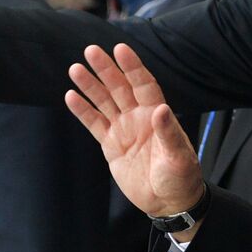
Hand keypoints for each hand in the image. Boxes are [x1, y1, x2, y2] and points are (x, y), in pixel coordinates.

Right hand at [64, 44, 204, 232]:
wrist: (169, 203)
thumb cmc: (181, 178)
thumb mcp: (179, 157)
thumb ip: (169, 133)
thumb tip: (162, 108)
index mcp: (157, 114)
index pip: (143, 84)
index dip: (132, 67)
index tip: (120, 49)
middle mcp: (139, 117)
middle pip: (120, 87)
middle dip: (106, 69)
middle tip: (90, 50)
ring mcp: (124, 130)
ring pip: (104, 102)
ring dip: (90, 86)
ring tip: (75, 69)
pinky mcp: (111, 145)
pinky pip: (95, 124)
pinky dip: (83, 111)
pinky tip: (71, 96)